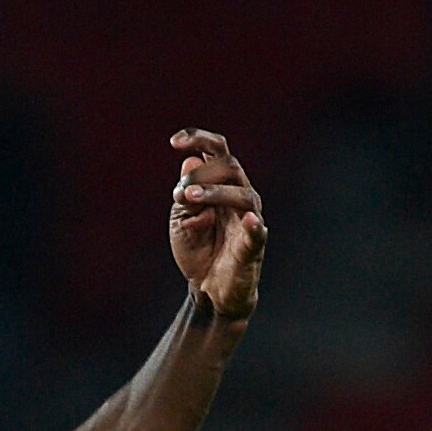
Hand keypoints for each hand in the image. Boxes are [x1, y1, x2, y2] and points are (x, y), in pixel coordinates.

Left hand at [169, 128, 265, 321]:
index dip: (198, 139)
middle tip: (179, 192)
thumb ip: (186, 195)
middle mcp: (239, 195)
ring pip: (242, 194)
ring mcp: (249, 219)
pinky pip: (257, 231)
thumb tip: (190, 161)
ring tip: (190, 198)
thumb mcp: (182, 221)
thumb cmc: (199, 251)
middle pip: (230, 167)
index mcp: (221, 184)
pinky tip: (247, 219)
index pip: (217, 151)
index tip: (174, 141)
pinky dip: (253, 224)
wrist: (209, 291)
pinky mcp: (254, 246)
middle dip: (202, 174)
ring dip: (215, 192)